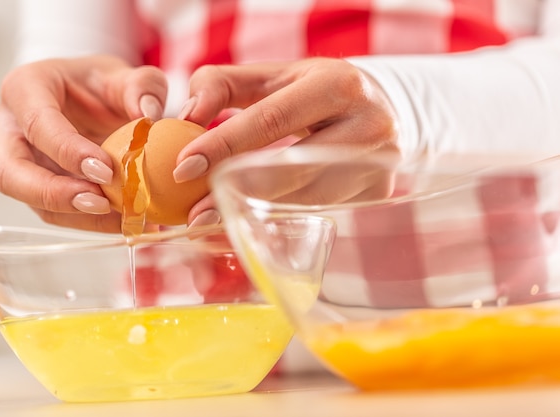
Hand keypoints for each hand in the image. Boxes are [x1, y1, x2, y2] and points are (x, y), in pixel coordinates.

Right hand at [0, 55, 166, 232]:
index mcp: (24, 89)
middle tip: (101, 204)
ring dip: (76, 215)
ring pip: (31, 201)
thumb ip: (142, 86)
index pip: (38, 124)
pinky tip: (125, 221)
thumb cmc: (98, 84)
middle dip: (55, 194)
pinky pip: (55, 213)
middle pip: (11, 173)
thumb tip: (150, 114)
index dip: (69, 151)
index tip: (106, 171)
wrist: (90, 99)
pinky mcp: (34, 188)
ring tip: (122, 218)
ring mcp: (15, 163)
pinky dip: (89, 222)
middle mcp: (8, 129)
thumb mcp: (122, 75)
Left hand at [173, 57, 399, 226]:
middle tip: (196, 211)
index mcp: (337, 85)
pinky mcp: (378, 191)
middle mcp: (367, 124)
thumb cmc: (311, 91)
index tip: (184, 167)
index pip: (271, 120)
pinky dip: (282, 214)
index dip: (224, 144)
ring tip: (216, 216)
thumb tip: (186, 116)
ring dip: (256, 209)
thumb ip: (220, 85)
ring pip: (304, 198)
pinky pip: (319, 210)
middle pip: (292, 168)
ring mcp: (377, 163)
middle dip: (237, 190)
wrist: (379, 107)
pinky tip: (256, 215)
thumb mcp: (270, 76)